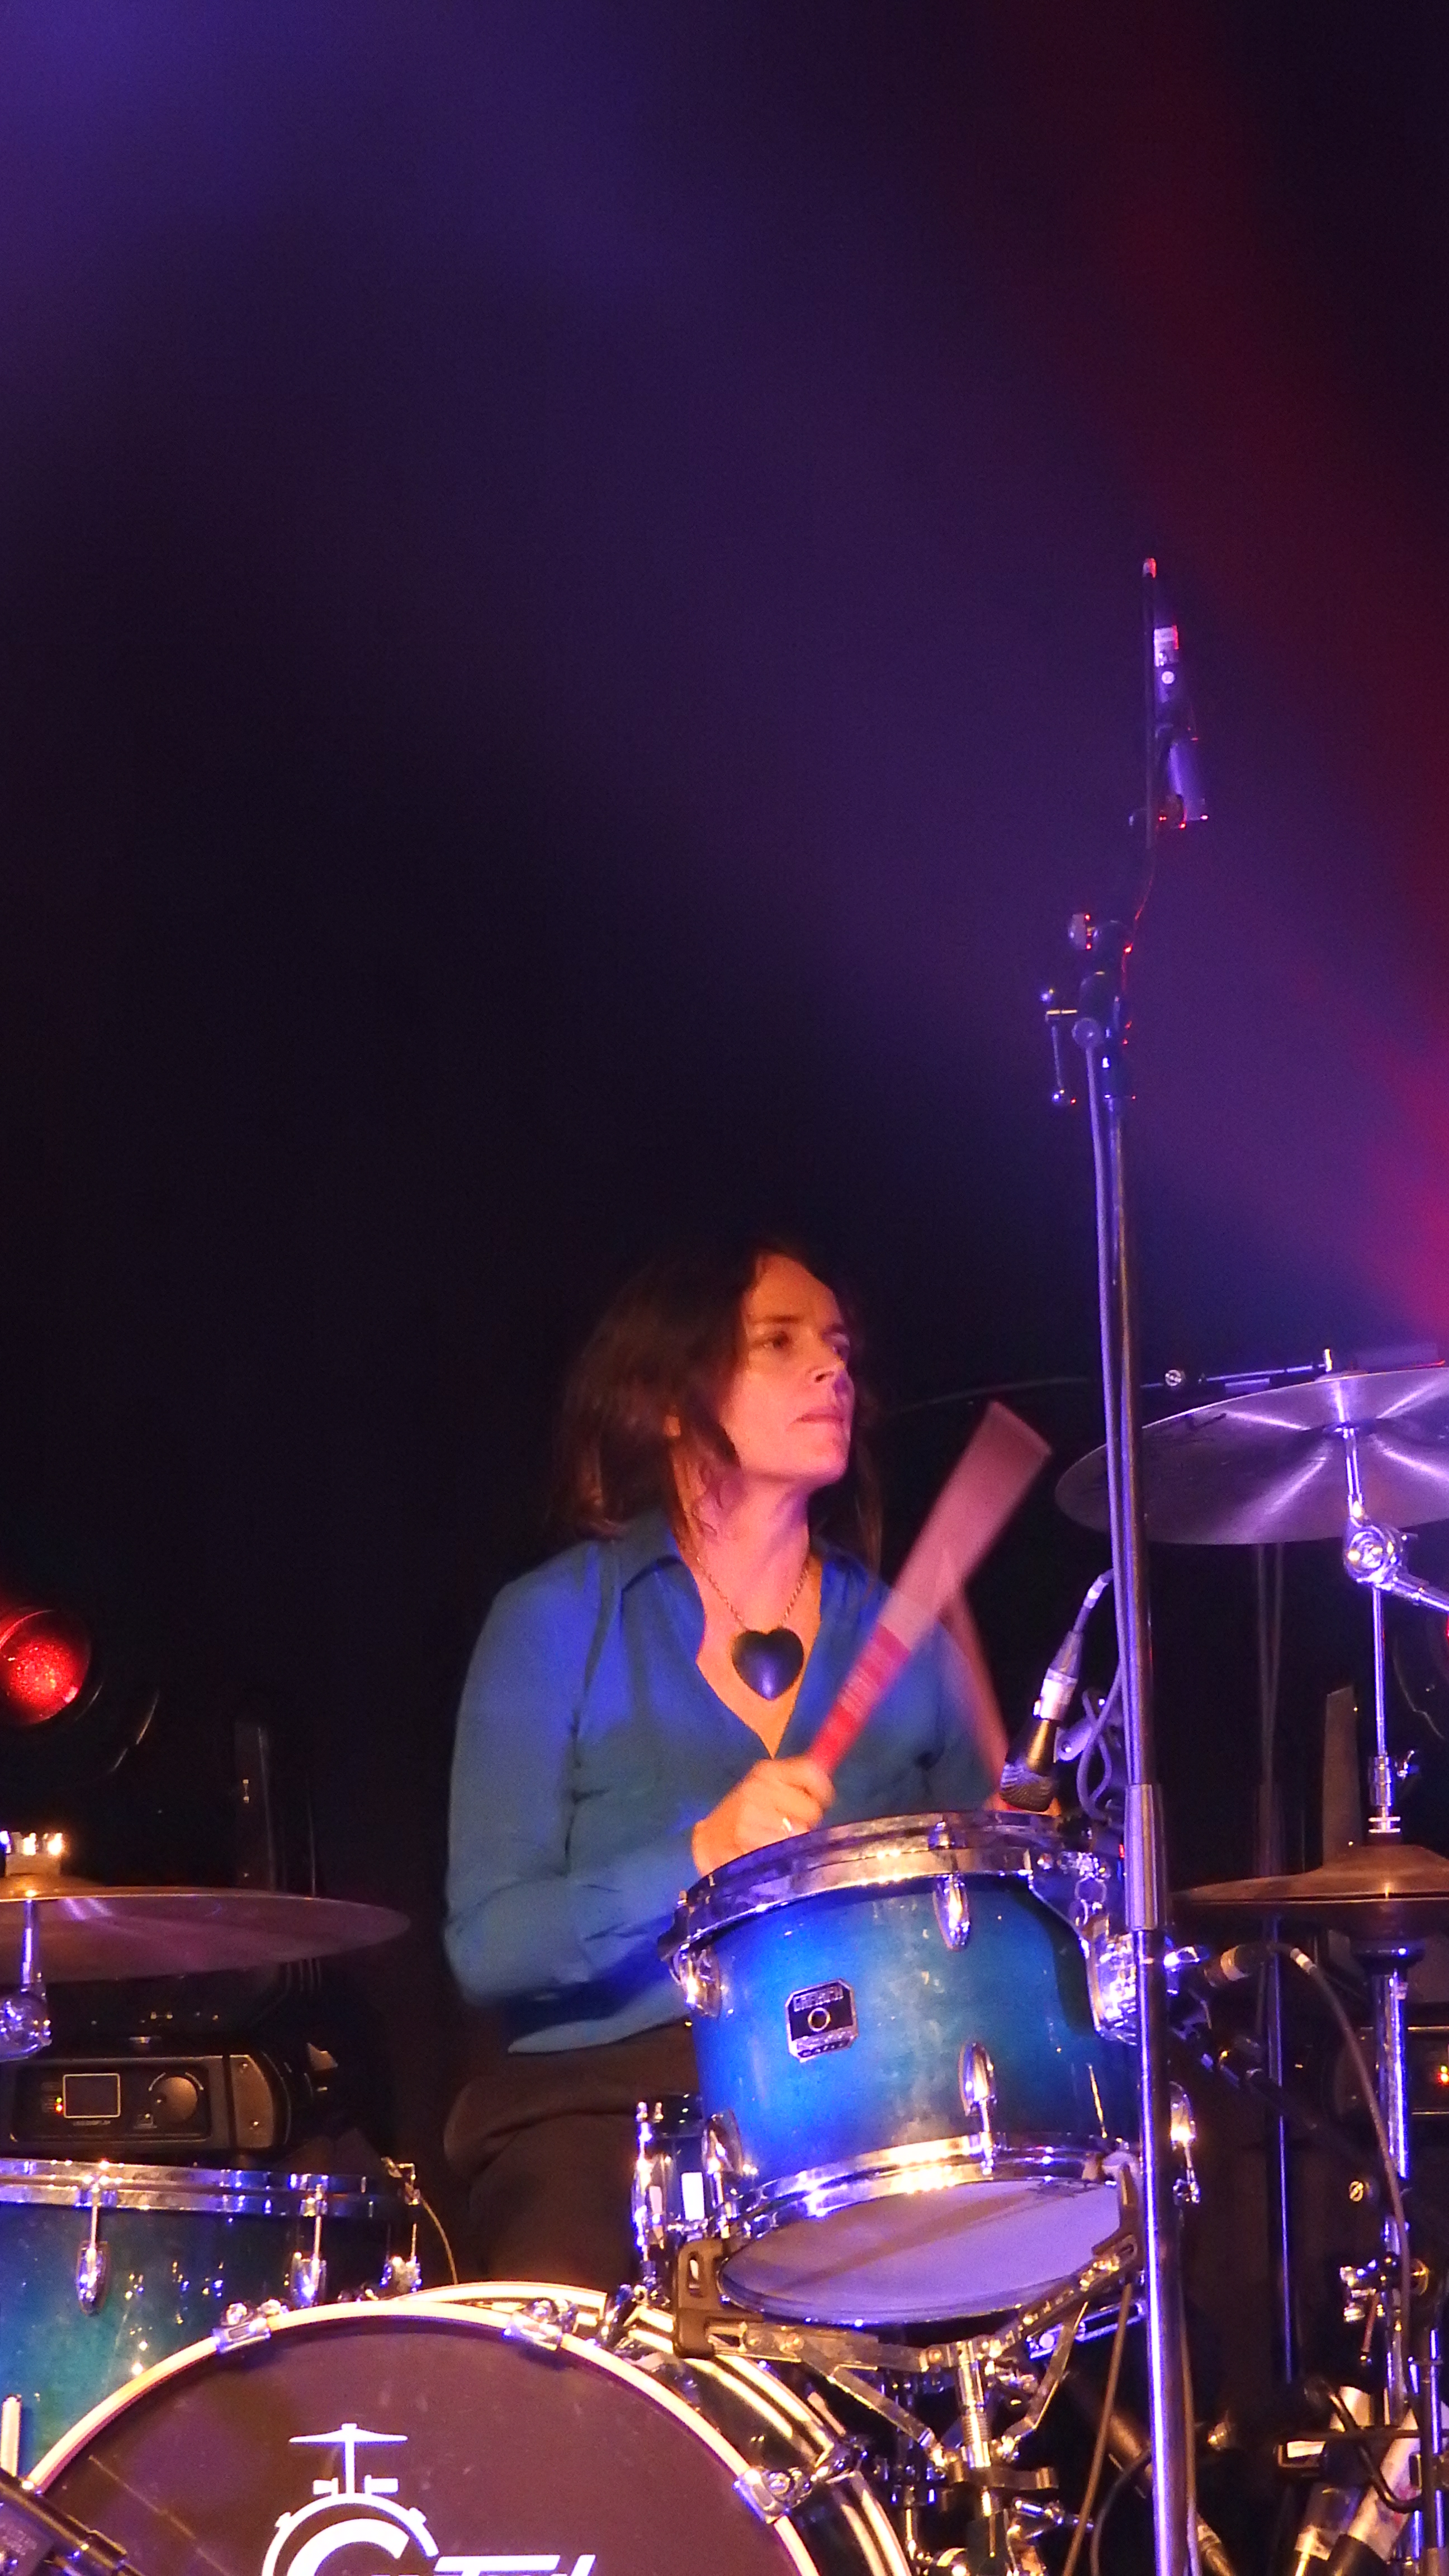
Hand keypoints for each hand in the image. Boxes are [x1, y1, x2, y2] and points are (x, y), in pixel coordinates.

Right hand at [691, 1756, 833, 1877]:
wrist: (709, 1839)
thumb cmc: (745, 1814)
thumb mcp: (766, 1788)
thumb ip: (797, 1782)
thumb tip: (829, 1779)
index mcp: (766, 1771)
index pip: (811, 1772)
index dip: (822, 1790)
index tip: (821, 1801)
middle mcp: (758, 1788)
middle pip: (811, 1807)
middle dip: (806, 1819)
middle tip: (789, 1824)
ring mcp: (751, 1815)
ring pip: (800, 1831)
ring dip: (794, 1839)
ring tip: (777, 1839)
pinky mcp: (746, 1841)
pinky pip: (785, 1851)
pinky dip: (783, 1855)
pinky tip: (769, 1852)